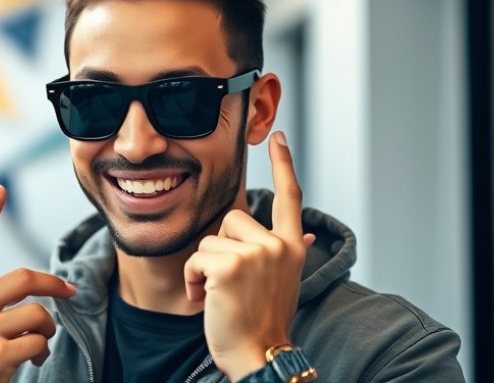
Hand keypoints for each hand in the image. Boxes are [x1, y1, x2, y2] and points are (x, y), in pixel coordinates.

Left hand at [184, 132, 312, 380]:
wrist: (259, 356)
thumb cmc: (261, 321)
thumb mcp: (281, 282)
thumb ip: (283, 251)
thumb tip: (300, 234)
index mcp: (290, 247)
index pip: (289, 197)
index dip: (283, 164)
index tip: (277, 137)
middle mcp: (278, 245)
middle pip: (230, 219)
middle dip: (219, 249)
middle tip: (228, 283)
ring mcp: (256, 254)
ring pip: (209, 239)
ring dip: (204, 267)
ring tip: (219, 295)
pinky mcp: (231, 265)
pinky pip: (196, 258)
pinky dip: (193, 280)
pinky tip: (206, 300)